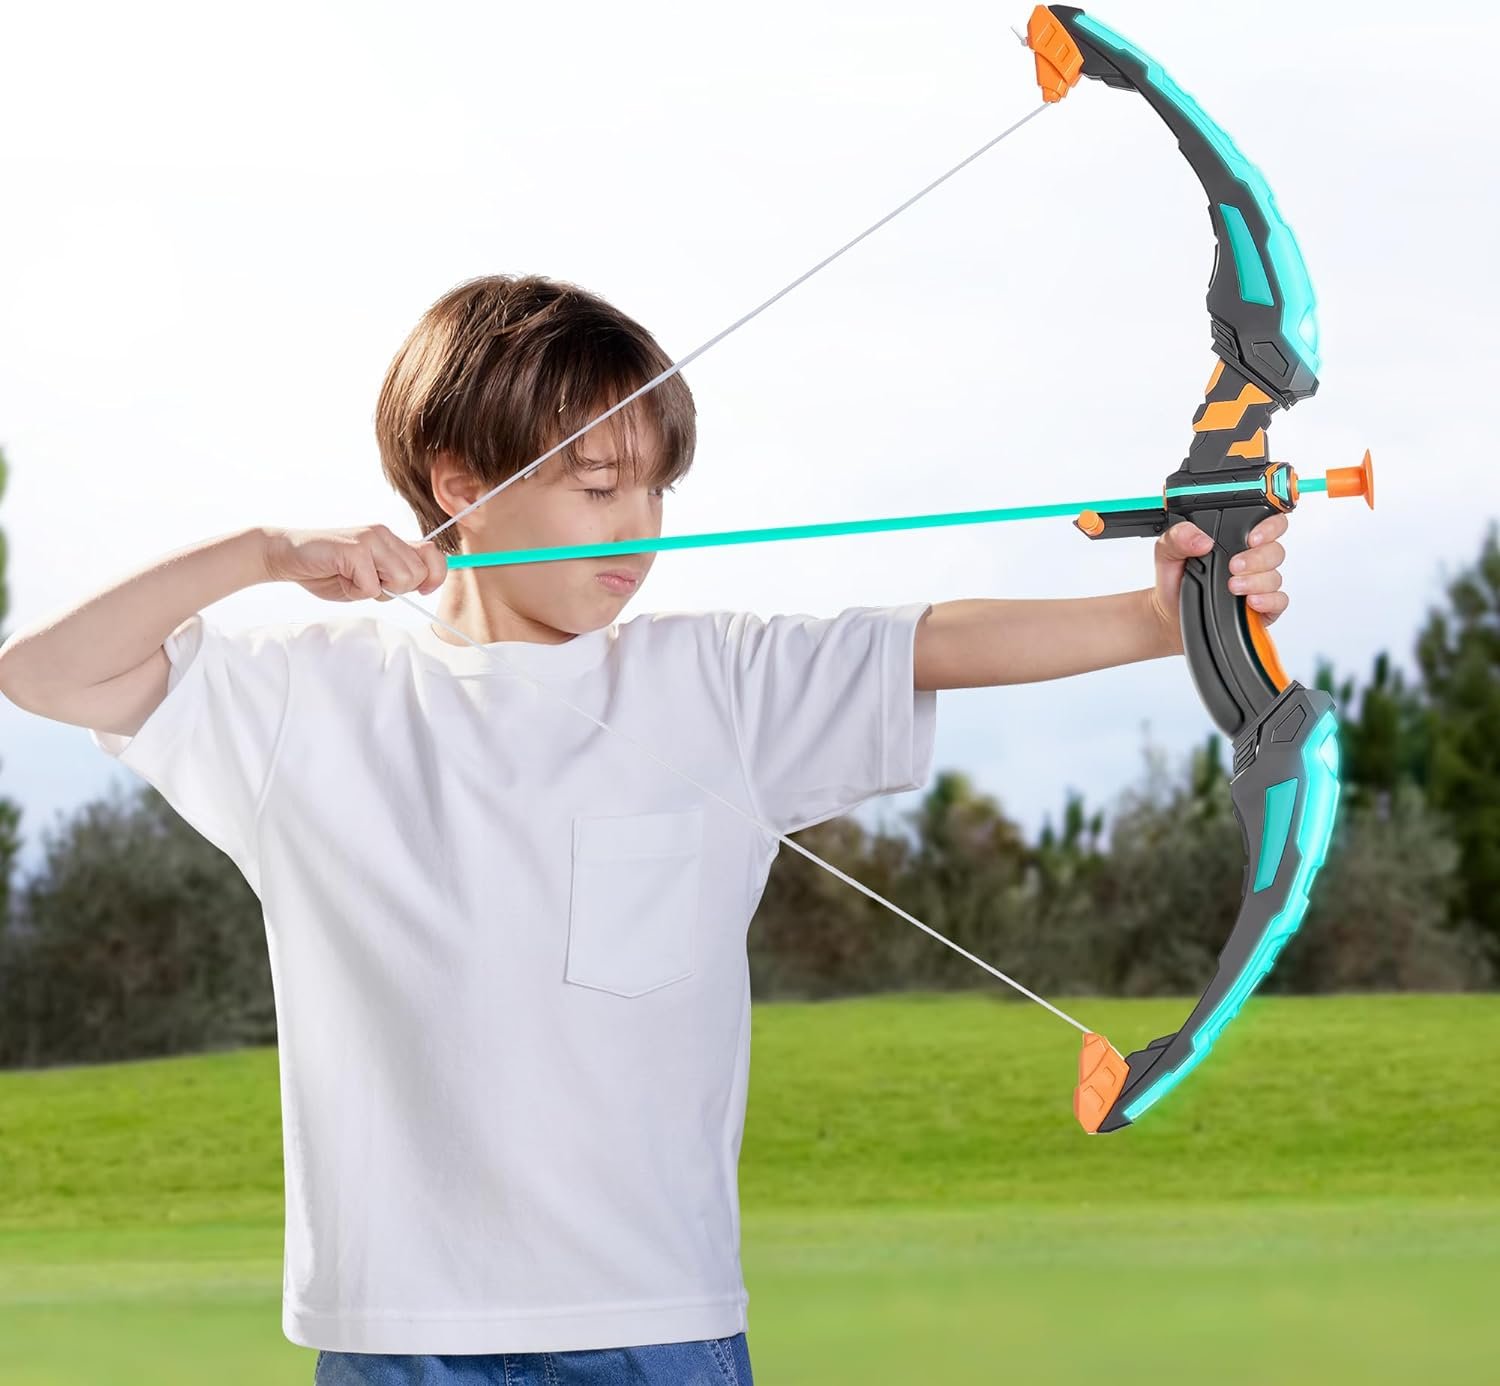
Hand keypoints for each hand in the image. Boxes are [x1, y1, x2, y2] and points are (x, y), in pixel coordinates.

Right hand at [261, 525, 447, 602]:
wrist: (287, 557)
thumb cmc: (329, 570)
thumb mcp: (370, 576)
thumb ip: (395, 576)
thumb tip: (425, 585)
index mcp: (391, 540)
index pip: (433, 554)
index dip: (435, 577)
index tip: (421, 591)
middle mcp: (385, 534)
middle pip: (418, 573)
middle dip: (397, 590)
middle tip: (368, 584)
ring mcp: (370, 539)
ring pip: (401, 579)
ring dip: (376, 591)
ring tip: (353, 580)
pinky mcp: (354, 549)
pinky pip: (372, 586)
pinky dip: (356, 592)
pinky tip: (340, 578)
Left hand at [1146, 513, 1289, 655]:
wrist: (1170, 613)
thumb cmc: (1176, 578)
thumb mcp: (1167, 551)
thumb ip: (1179, 536)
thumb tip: (1201, 539)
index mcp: (1236, 538)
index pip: (1268, 523)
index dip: (1269, 527)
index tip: (1252, 537)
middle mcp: (1253, 558)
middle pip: (1275, 550)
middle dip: (1257, 558)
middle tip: (1234, 565)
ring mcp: (1259, 583)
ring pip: (1275, 576)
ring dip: (1256, 580)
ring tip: (1232, 585)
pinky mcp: (1263, 606)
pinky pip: (1279, 601)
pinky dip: (1268, 600)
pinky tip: (1251, 601)